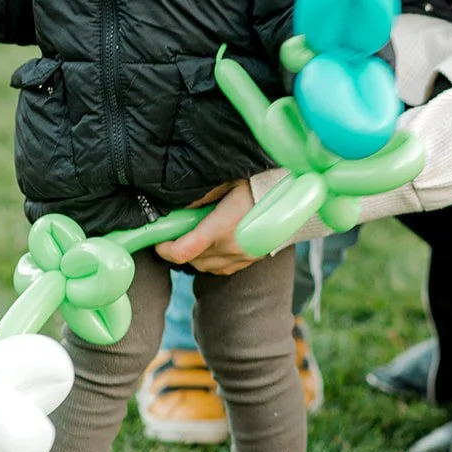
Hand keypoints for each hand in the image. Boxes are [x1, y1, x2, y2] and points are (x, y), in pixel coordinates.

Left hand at [155, 175, 281, 274]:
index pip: (183, 250)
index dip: (165, 249)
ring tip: (195, 235)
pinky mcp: (250, 260)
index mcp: (222, 227)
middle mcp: (231, 247)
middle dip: (178, 248)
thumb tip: (178, 207)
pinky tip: (214, 244)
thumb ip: (201, 196)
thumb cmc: (258, 183)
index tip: (159, 240)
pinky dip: (211, 260)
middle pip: (191, 259)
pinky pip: (221, 268)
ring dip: (195, 255)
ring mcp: (242, 257)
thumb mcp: (227, 182)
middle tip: (177, 230)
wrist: (293, 196)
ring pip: (205, 266)